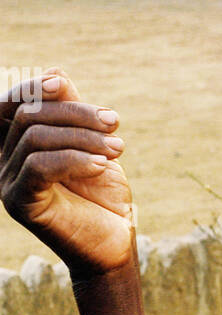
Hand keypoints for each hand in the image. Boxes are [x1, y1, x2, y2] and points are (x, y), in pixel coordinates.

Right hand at [0, 69, 133, 276]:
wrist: (114, 241)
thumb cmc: (102, 192)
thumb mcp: (91, 143)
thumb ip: (71, 110)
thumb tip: (54, 72)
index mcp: (17, 143)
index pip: (9, 104)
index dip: (29, 87)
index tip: (62, 83)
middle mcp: (4, 161)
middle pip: (28, 116)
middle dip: (76, 113)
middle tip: (114, 123)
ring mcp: (8, 183)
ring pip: (35, 138)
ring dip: (84, 137)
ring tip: (118, 148)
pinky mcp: (19, 204)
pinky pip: (39, 166)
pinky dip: (75, 159)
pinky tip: (103, 166)